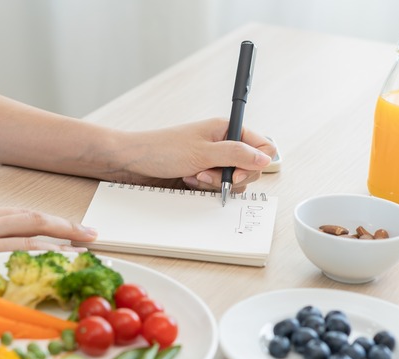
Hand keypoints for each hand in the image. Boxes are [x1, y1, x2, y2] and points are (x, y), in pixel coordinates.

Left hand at [116, 118, 276, 190]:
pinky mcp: (202, 173)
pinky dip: (204, 187)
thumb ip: (237, 154)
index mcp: (227, 129)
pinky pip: (216, 186)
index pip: (262, 146)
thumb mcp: (203, 152)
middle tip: (207, 174)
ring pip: (232, 179)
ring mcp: (212, 159)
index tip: (235, 172)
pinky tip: (188, 181)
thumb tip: (265, 158)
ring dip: (214, 183)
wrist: (133, 161)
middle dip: (230, 176)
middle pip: (249, 167)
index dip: (254, 163)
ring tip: (193, 176)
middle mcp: (222, 143)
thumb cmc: (162, 149)